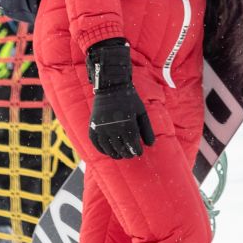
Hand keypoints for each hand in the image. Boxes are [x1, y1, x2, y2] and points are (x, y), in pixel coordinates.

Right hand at [86, 39, 154, 158]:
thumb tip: (150, 145)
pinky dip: (102, 150)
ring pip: (109, 148)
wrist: (111, 86)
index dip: (136, 151)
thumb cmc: (129, 99)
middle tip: (130, 154)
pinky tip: (108, 151)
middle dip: (127, 153)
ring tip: (120, 155)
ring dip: (115, 154)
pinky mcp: (93, 127)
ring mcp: (101, 128)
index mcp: (127, 124)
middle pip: (121, 148)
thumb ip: (147, 129)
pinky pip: (96, 143)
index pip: (133, 144)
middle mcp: (113, 127)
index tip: (139, 153)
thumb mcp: (141, 112)